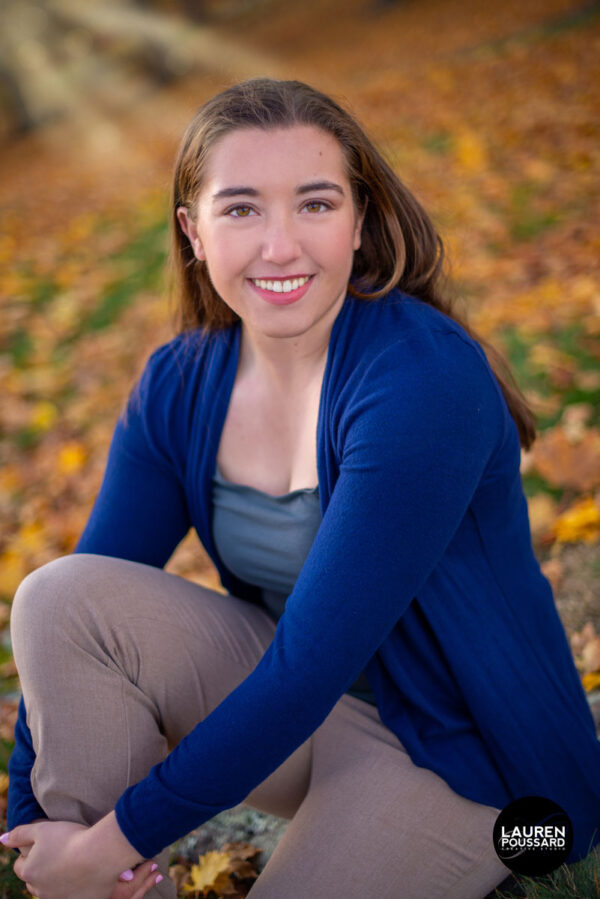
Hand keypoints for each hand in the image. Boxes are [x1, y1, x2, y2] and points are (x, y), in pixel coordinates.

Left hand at [1, 820, 160, 898]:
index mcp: (29, 872)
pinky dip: (74, 887)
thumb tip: (3, 839)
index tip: (44, 845)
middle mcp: (40, 890)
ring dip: (57, 880)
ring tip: (72, 863)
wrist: (101, 855)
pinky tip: (83, 874)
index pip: (20, 866)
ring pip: (51, 891)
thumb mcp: (43, 829)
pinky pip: (70, 895)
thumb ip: (21, 833)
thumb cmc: (70, 839)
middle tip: (58, 853)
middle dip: (41, 870)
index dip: (29, 853)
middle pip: (34, 881)